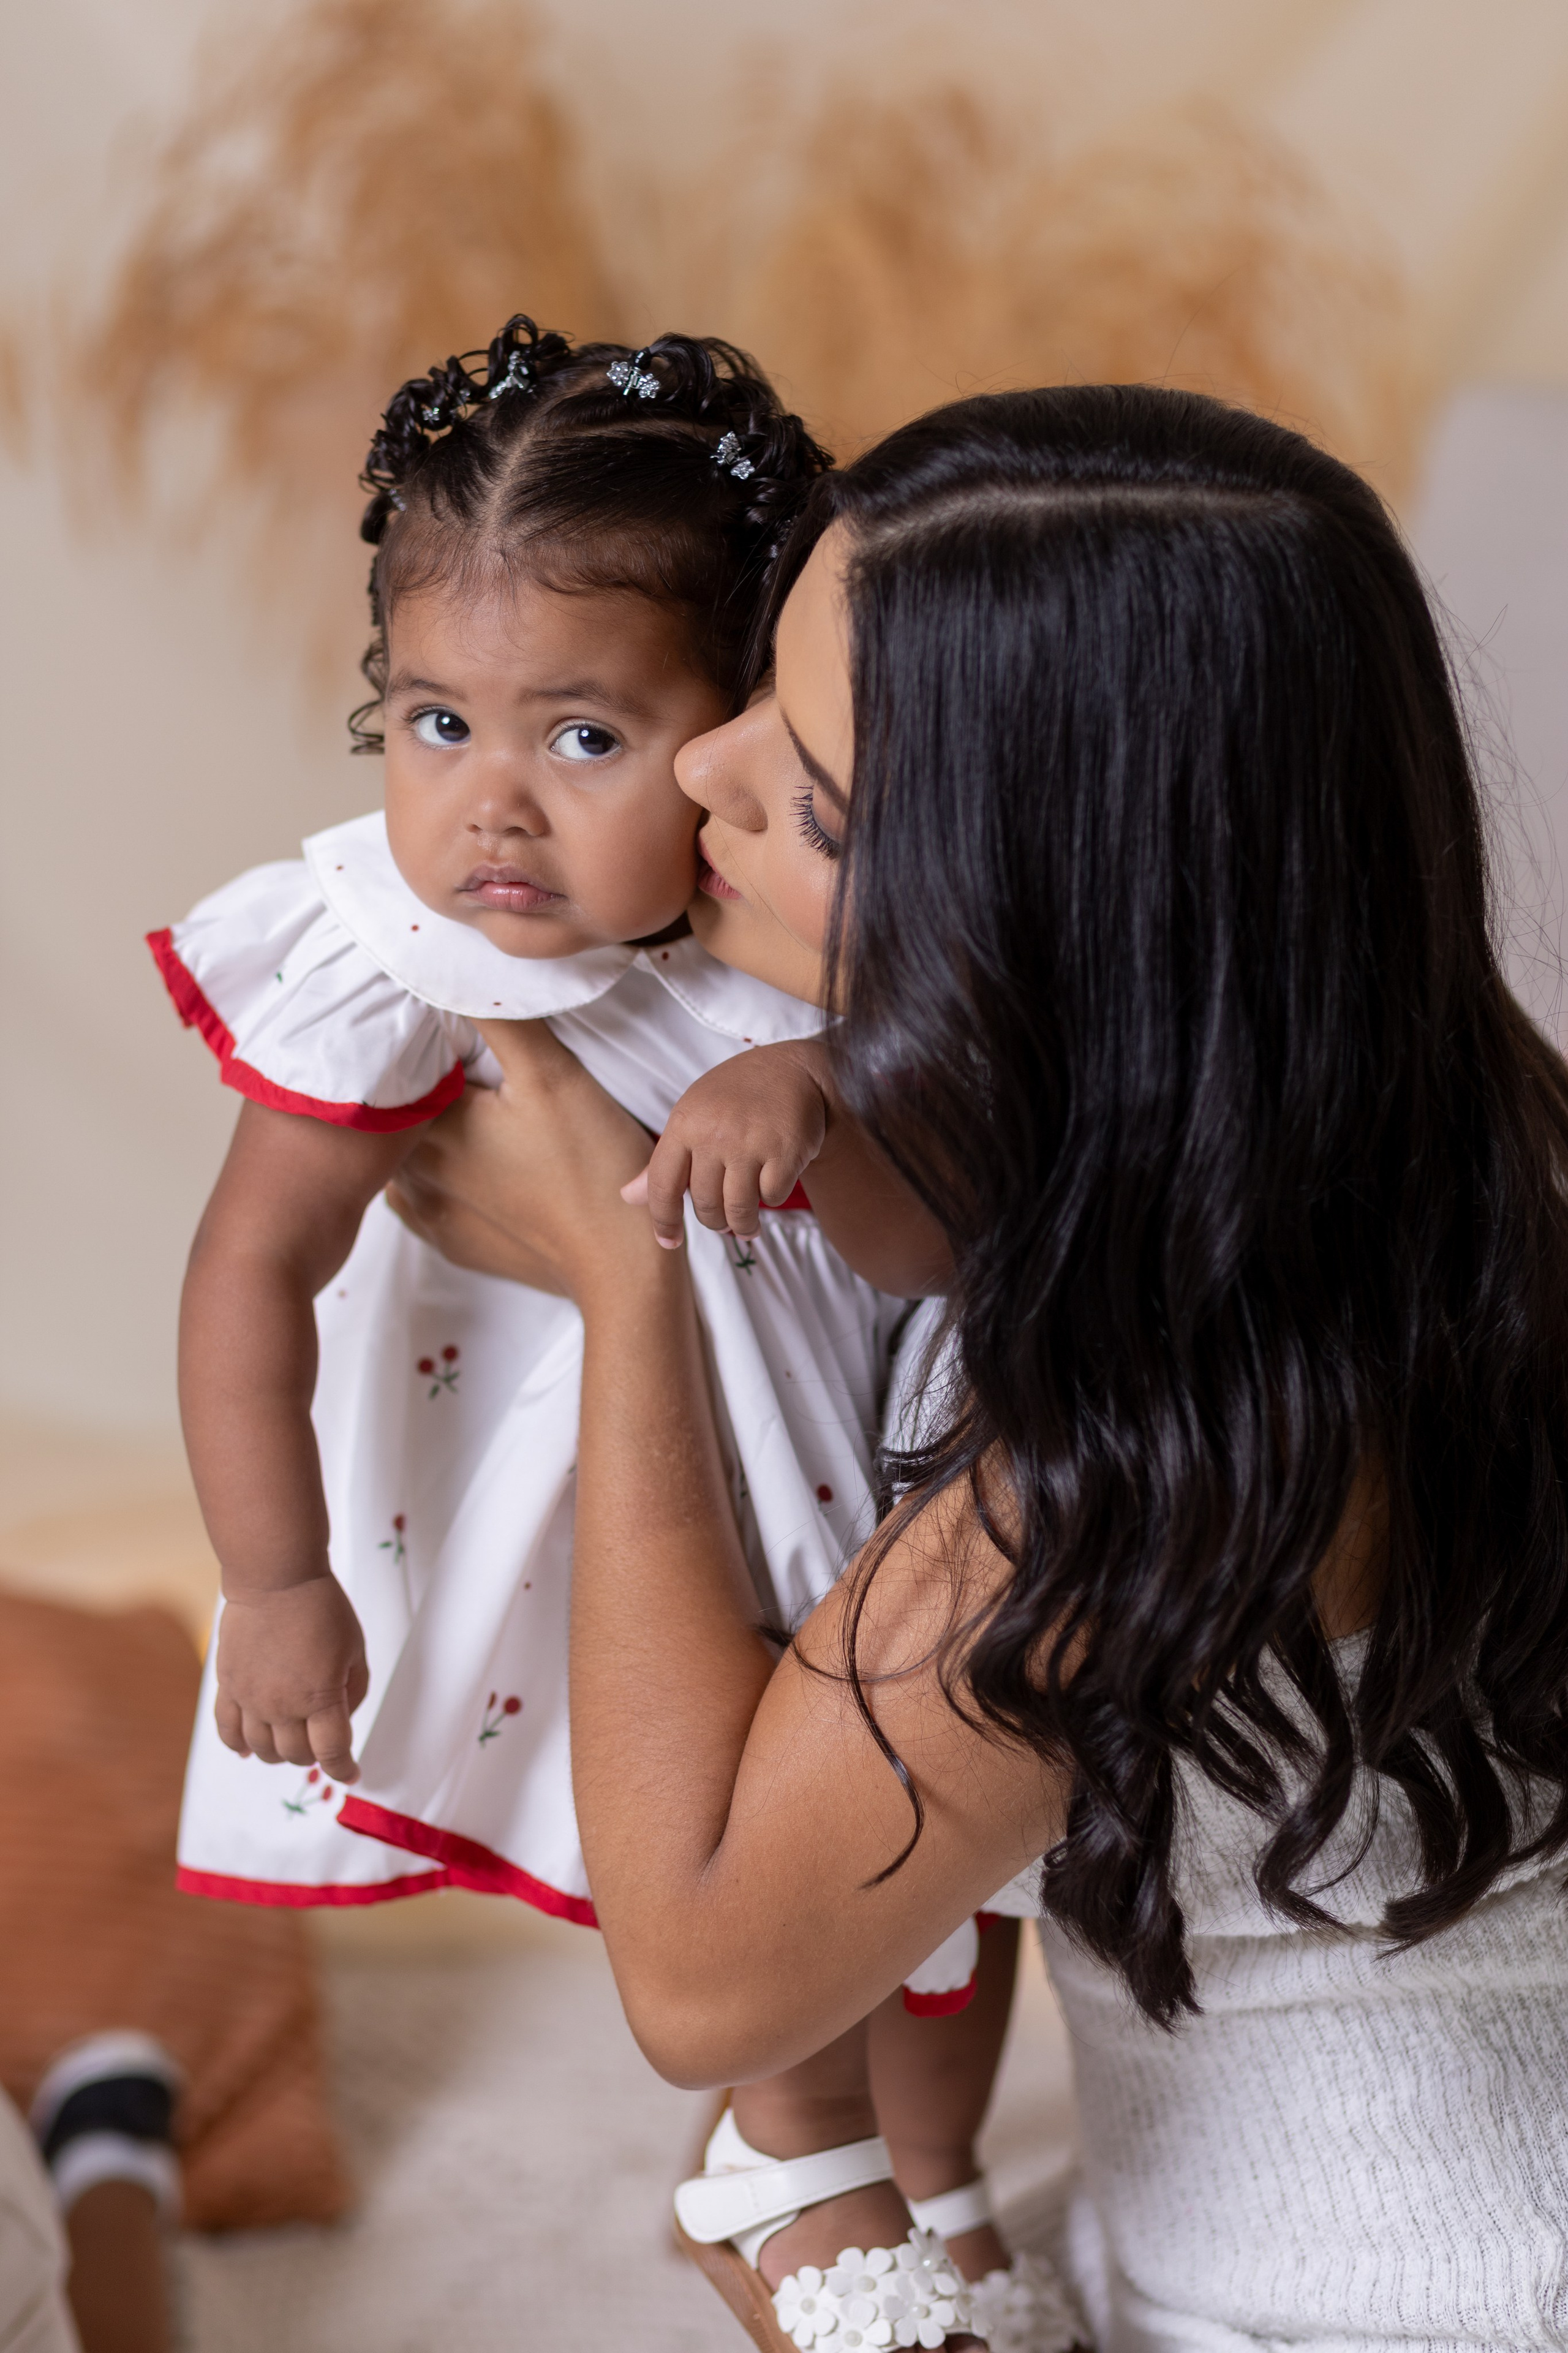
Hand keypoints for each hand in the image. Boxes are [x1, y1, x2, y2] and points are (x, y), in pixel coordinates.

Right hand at [213, 1574, 368, 1780]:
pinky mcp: (229, 1685)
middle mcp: (282, 1705)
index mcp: (319, 1697)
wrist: (276, 1578)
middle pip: (297, 1754)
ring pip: (261, 1749)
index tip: (352, 1773)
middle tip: (322, 1745)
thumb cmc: (323, 1608)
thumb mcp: (355, 1649)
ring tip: (290, 1744)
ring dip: (279, 1753)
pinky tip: (246, 1750)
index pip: (332, 1752)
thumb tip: (340, 1719)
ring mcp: (250, 1698)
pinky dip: (237, 1745)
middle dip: (315, 1756)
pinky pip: (227, 1729)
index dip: (344, 1769)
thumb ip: (352, 1689)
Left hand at [387, 1019, 661, 1304]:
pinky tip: (467, 1161)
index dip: (420, 1035)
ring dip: (417, 1129)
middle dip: (414, 1080)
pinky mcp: (454, 1243)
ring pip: (403, 1154)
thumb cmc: (590, 1166)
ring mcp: (432, 1213)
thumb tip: (452, 965)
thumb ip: (501, 1016)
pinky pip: (422, 1198)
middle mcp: (415, 1171)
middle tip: (455, 1058)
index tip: (444, 1018)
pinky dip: (431, 1175)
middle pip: (396, 1109)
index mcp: (431, 1122)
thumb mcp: (552, 1074)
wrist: (619, 1268)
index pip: (400, 1063)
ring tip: (461, 1107)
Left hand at [623, 1040, 829, 1246]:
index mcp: (684, 1123)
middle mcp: (714, 1134)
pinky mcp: (785, 1151)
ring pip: (738, 1209)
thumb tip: (627, 1198)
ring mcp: (750, 1143)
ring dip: (743, 1226)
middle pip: (704, 1204)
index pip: (662, 1185)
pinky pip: (772, 1197)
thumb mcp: (693, 1116)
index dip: (663, 1221)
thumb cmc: (736, 1096)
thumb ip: (665, 1161)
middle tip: (723, 1222)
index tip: (669, 1243)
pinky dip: (772, 1198)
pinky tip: (772, 1185)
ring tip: (748, 1227)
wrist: (794, 1070)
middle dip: (714, 1222)